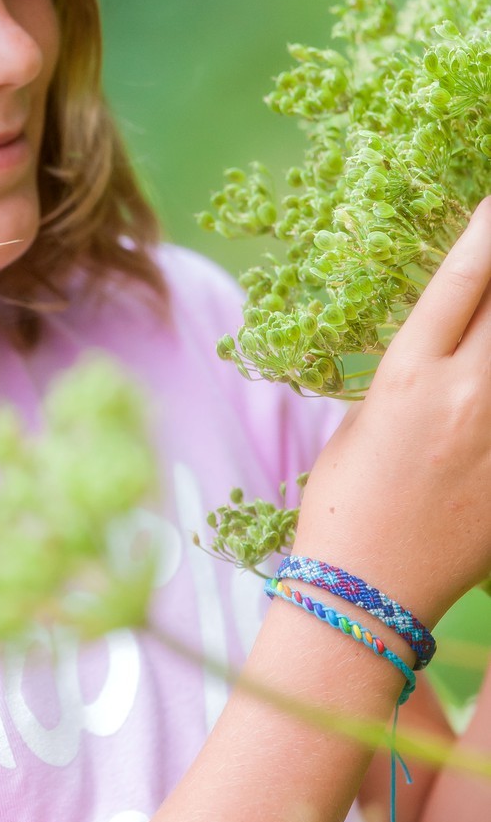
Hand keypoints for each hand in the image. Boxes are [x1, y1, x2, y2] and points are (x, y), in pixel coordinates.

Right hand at [292, 195, 490, 626]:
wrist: (365, 593)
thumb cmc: (344, 505)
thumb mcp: (362, 422)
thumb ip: (415, 376)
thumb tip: (452, 345)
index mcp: (408, 375)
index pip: (463, 278)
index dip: (487, 228)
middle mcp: (464, 396)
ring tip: (487, 349)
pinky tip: (486, 393)